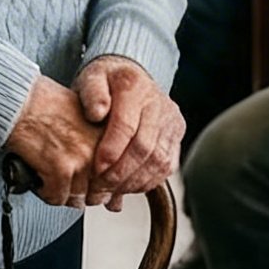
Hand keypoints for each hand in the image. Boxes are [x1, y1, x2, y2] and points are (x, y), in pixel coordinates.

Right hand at [4, 75, 102, 207]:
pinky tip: (38, 175)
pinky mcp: (61, 169)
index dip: (98, 186)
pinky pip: (56, 197)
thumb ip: (96, 144)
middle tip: (64, 182)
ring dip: (60, 192)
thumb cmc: (46, 106)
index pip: (113, 177)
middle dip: (79, 192)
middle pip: (96, 191)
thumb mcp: (83, 119)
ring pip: (76, 198)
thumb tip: (101, 173)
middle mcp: (100, 149)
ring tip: (48, 176)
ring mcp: (82, 160)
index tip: (88, 187)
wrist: (22, 102)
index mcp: (109, 136)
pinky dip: (44, 192)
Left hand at [74, 55, 181, 204]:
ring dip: (134, 182)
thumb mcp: (90, 79)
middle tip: (100, 188)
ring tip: (111, 191)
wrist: (128, 77)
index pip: (126, 125)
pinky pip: (167, 166)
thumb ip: (91, 93)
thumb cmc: (105, 83)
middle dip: (121, 173)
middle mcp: (159, 103)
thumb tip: (97, 113)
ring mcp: (171, 120)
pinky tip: (127, 186)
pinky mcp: (177, 135)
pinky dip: (147, 181)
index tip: (95, 170)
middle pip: (145, 148)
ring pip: (159, 161)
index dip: (111, 151)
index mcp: (135, 86)